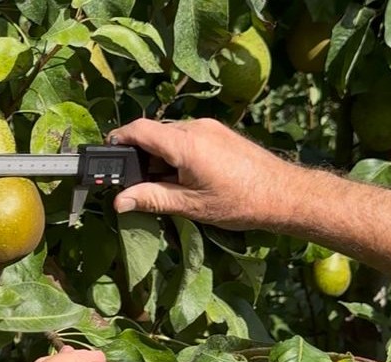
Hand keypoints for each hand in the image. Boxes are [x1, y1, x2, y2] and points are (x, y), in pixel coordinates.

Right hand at [108, 118, 296, 230]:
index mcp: (186, 144)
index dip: (118, 139)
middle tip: (136, 186)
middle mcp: (196, 128)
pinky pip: (186, 138)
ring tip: (166, 187)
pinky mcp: (219, 133)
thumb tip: (119, 201)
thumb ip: (151, 200)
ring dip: (159, 159)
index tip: (106, 155)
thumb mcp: (190, 206)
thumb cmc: (240, 202)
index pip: (139, 129)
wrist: (284, 194)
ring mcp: (209, 128)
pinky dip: (176, 155)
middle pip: (153, 134)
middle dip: (140, 157)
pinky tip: (184, 179)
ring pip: (169, 137)